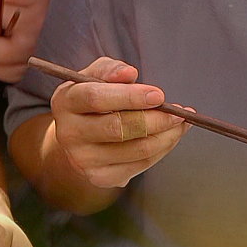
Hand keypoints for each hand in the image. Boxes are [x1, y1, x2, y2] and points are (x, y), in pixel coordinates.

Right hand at [50, 56, 186, 189]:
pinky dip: (162, 149)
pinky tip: (170, 136)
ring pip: (136, 149)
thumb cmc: (91, 101)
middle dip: (156, 119)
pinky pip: (141, 164)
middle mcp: (69, 133)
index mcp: (65, 102)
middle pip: (119, 128)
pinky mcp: (100, 177)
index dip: (130, 97)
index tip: (159, 95)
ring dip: (167, 135)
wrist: (77, 137)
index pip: (96, 98)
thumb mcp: (94, 77)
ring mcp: (83, 159)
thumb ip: (111, 70)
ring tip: (181, 122)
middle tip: (179, 112)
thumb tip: (129, 74)